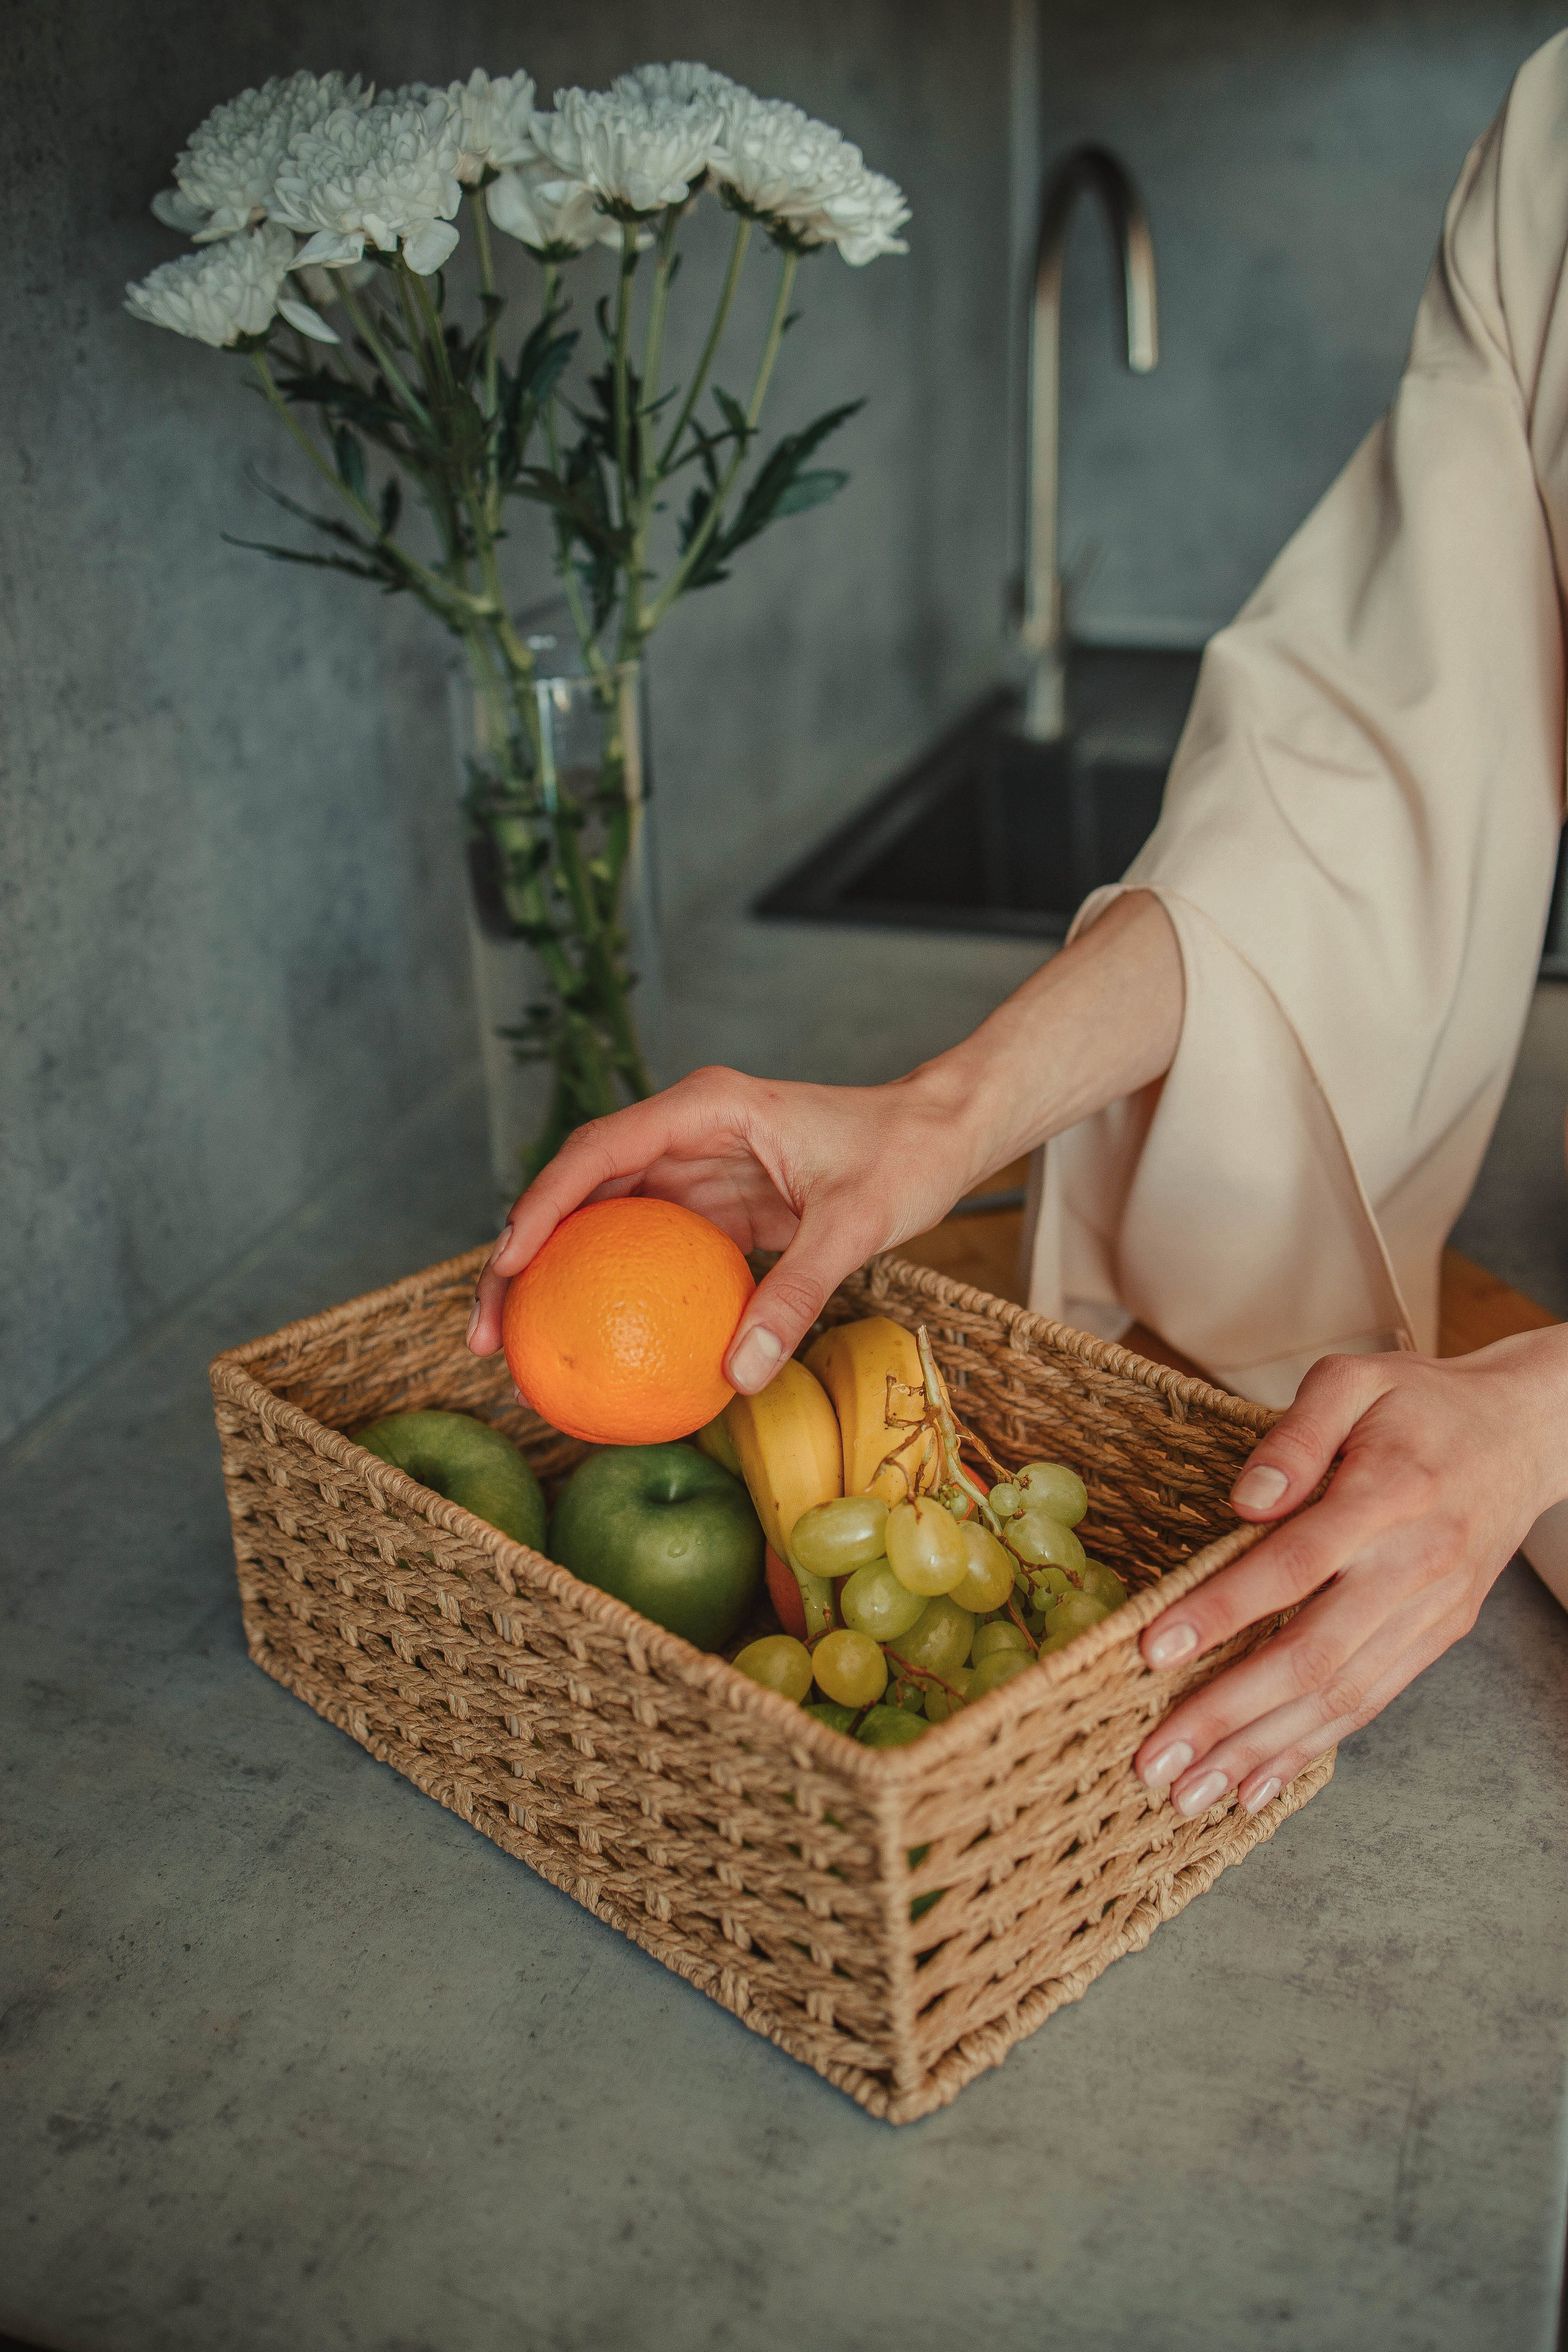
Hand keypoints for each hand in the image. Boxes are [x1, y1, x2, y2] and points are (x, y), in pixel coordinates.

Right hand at [467, 890, 1184, 1389]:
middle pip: (578, 1190)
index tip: (510, 1266)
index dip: (542, 1207)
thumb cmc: (904, 1156)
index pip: (600, 1152)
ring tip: (521, 1352)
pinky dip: (614, 1293)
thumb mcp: (856, 1224)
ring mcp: (694, 1169)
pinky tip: (597, 1350)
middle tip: (490, 1334)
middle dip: (522, 1256)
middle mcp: (686, 1132)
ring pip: (600, 1223)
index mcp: (706, 1109)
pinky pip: (646, 1252)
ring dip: (557, 1279)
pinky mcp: (711, 1206)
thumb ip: (797, 1293)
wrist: (941, 1134)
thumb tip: (739, 1373)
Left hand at [1133, 1329, 1567, 1815]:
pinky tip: (1258, 1782)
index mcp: (1386, 1497)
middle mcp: (1412, 1566)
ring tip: (1189, 1794)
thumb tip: (1245, 1499)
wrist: (1522, 1434)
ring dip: (1260, 1751)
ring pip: (1340, 1697)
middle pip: (1311, 1655)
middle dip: (1226, 1715)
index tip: (1153, 1652)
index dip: (1221, 1613)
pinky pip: (1370, 1703)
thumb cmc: (1421, 1403)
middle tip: (1154, 1760)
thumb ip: (1296, 1435)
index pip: (1292, 1564)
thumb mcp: (1355, 1380)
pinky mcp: (1437, 1637)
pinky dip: (1311, 1749)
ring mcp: (1430, 1612)